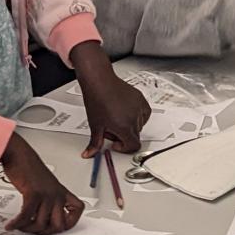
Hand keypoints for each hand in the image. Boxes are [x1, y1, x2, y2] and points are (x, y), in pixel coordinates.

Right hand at [0, 134, 82, 234]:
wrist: (18, 154)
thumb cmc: (29, 168)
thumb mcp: (45, 184)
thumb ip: (47, 200)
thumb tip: (42, 219)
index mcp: (62, 191)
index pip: (78, 209)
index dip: (69, 222)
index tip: (56, 226)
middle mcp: (57, 194)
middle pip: (59, 225)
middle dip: (45, 232)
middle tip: (33, 230)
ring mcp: (46, 194)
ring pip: (41, 224)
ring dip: (27, 228)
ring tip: (19, 226)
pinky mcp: (33, 194)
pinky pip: (26, 216)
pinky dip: (17, 224)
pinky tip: (11, 224)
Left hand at [68, 41, 149, 157]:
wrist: (99, 81)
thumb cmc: (97, 100)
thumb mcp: (95, 126)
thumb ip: (95, 143)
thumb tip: (89, 153)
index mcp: (124, 127)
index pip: (134, 146)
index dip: (124, 148)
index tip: (116, 144)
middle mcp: (134, 118)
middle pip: (135, 136)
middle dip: (124, 136)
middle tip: (111, 129)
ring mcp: (139, 108)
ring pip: (140, 125)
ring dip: (130, 126)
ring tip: (117, 119)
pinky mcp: (140, 99)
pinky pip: (144, 114)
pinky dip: (137, 116)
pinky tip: (126, 113)